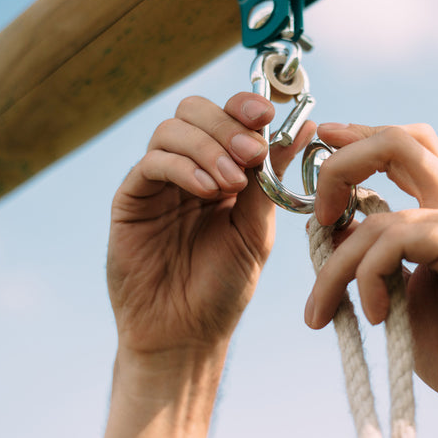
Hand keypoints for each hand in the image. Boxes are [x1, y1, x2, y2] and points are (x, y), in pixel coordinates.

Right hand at [107, 92, 314, 356]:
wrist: (187, 332)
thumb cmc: (225, 284)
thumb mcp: (257, 226)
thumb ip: (271, 176)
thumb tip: (306, 125)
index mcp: (221, 168)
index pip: (228, 115)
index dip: (245, 105)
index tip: (268, 115)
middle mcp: (188, 166)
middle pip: (195, 110)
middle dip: (227, 124)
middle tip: (251, 153)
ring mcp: (157, 181)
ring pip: (171, 129)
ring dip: (208, 147)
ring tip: (230, 183)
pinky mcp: (131, 199)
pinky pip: (151, 163)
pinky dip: (183, 167)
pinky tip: (207, 191)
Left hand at [305, 123, 437, 431]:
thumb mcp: (397, 290)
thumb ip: (371, 253)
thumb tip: (330, 228)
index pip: (403, 145)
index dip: (359, 135)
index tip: (323, 137)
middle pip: (399, 142)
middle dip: (343, 164)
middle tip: (319, 213)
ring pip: (381, 213)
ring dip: (337, 263)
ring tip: (324, 307)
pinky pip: (398, 242)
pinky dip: (369, 277)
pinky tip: (376, 314)